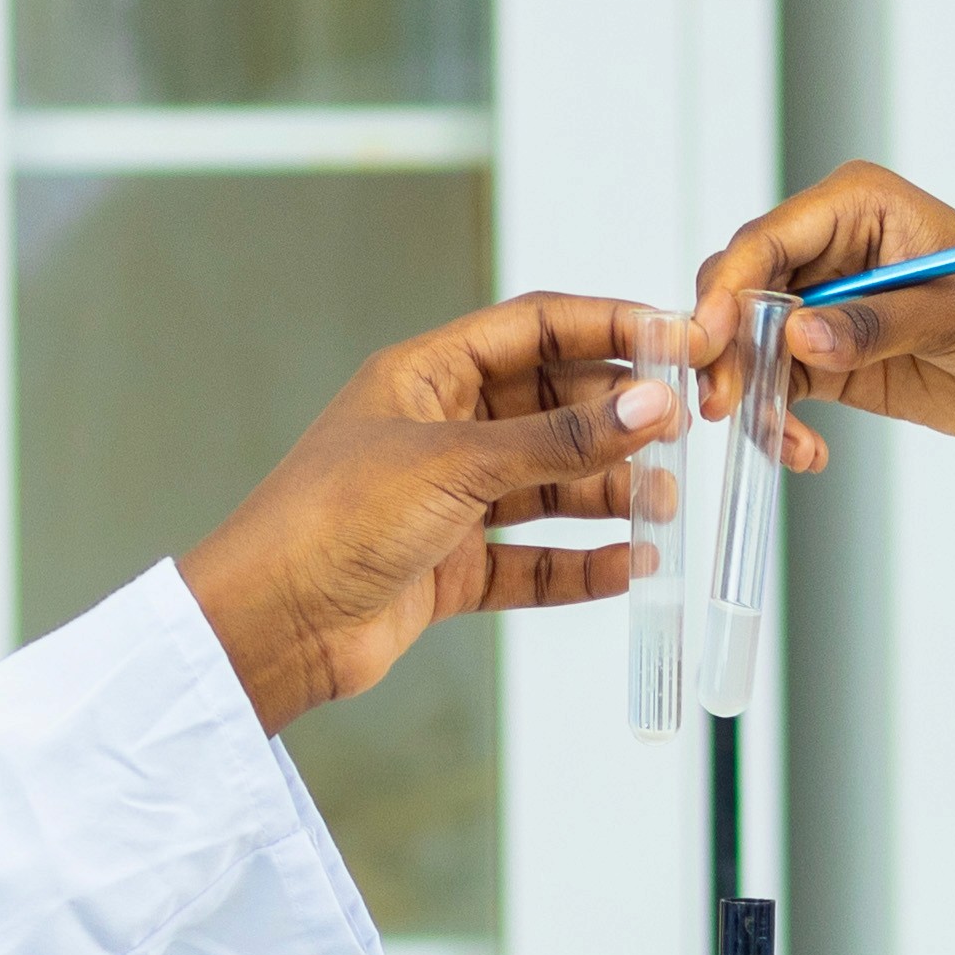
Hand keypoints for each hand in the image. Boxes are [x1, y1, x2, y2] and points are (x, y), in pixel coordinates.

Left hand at [180, 292, 684, 731]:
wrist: (270, 625)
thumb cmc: (331, 521)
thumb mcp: (456, 465)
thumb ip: (559, 440)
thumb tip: (649, 407)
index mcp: (426, 376)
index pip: (535, 330)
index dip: (608, 329)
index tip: (678, 341)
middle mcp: (439, 431)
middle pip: (550, 408)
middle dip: (617, 421)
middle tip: (684, 432)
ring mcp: (446, 501)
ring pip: (548, 487)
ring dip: (607, 495)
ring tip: (664, 507)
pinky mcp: (449, 567)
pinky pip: (531, 559)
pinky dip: (579, 563)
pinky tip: (629, 567)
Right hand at [689, 164, 954, 626]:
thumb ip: (876, 324)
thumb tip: (800, 338)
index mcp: (858, 207)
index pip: (769, 240)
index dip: (730, 287)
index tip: (712, 339)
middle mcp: (833, 249)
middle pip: (743, 290)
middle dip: (728, 348)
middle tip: (724, 404)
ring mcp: (829, 307)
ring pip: (752, 345)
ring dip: (751, 394)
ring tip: (781, 441)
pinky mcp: (836, 362)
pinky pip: (780, 388)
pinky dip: (778, 421)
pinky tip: (805, 452)